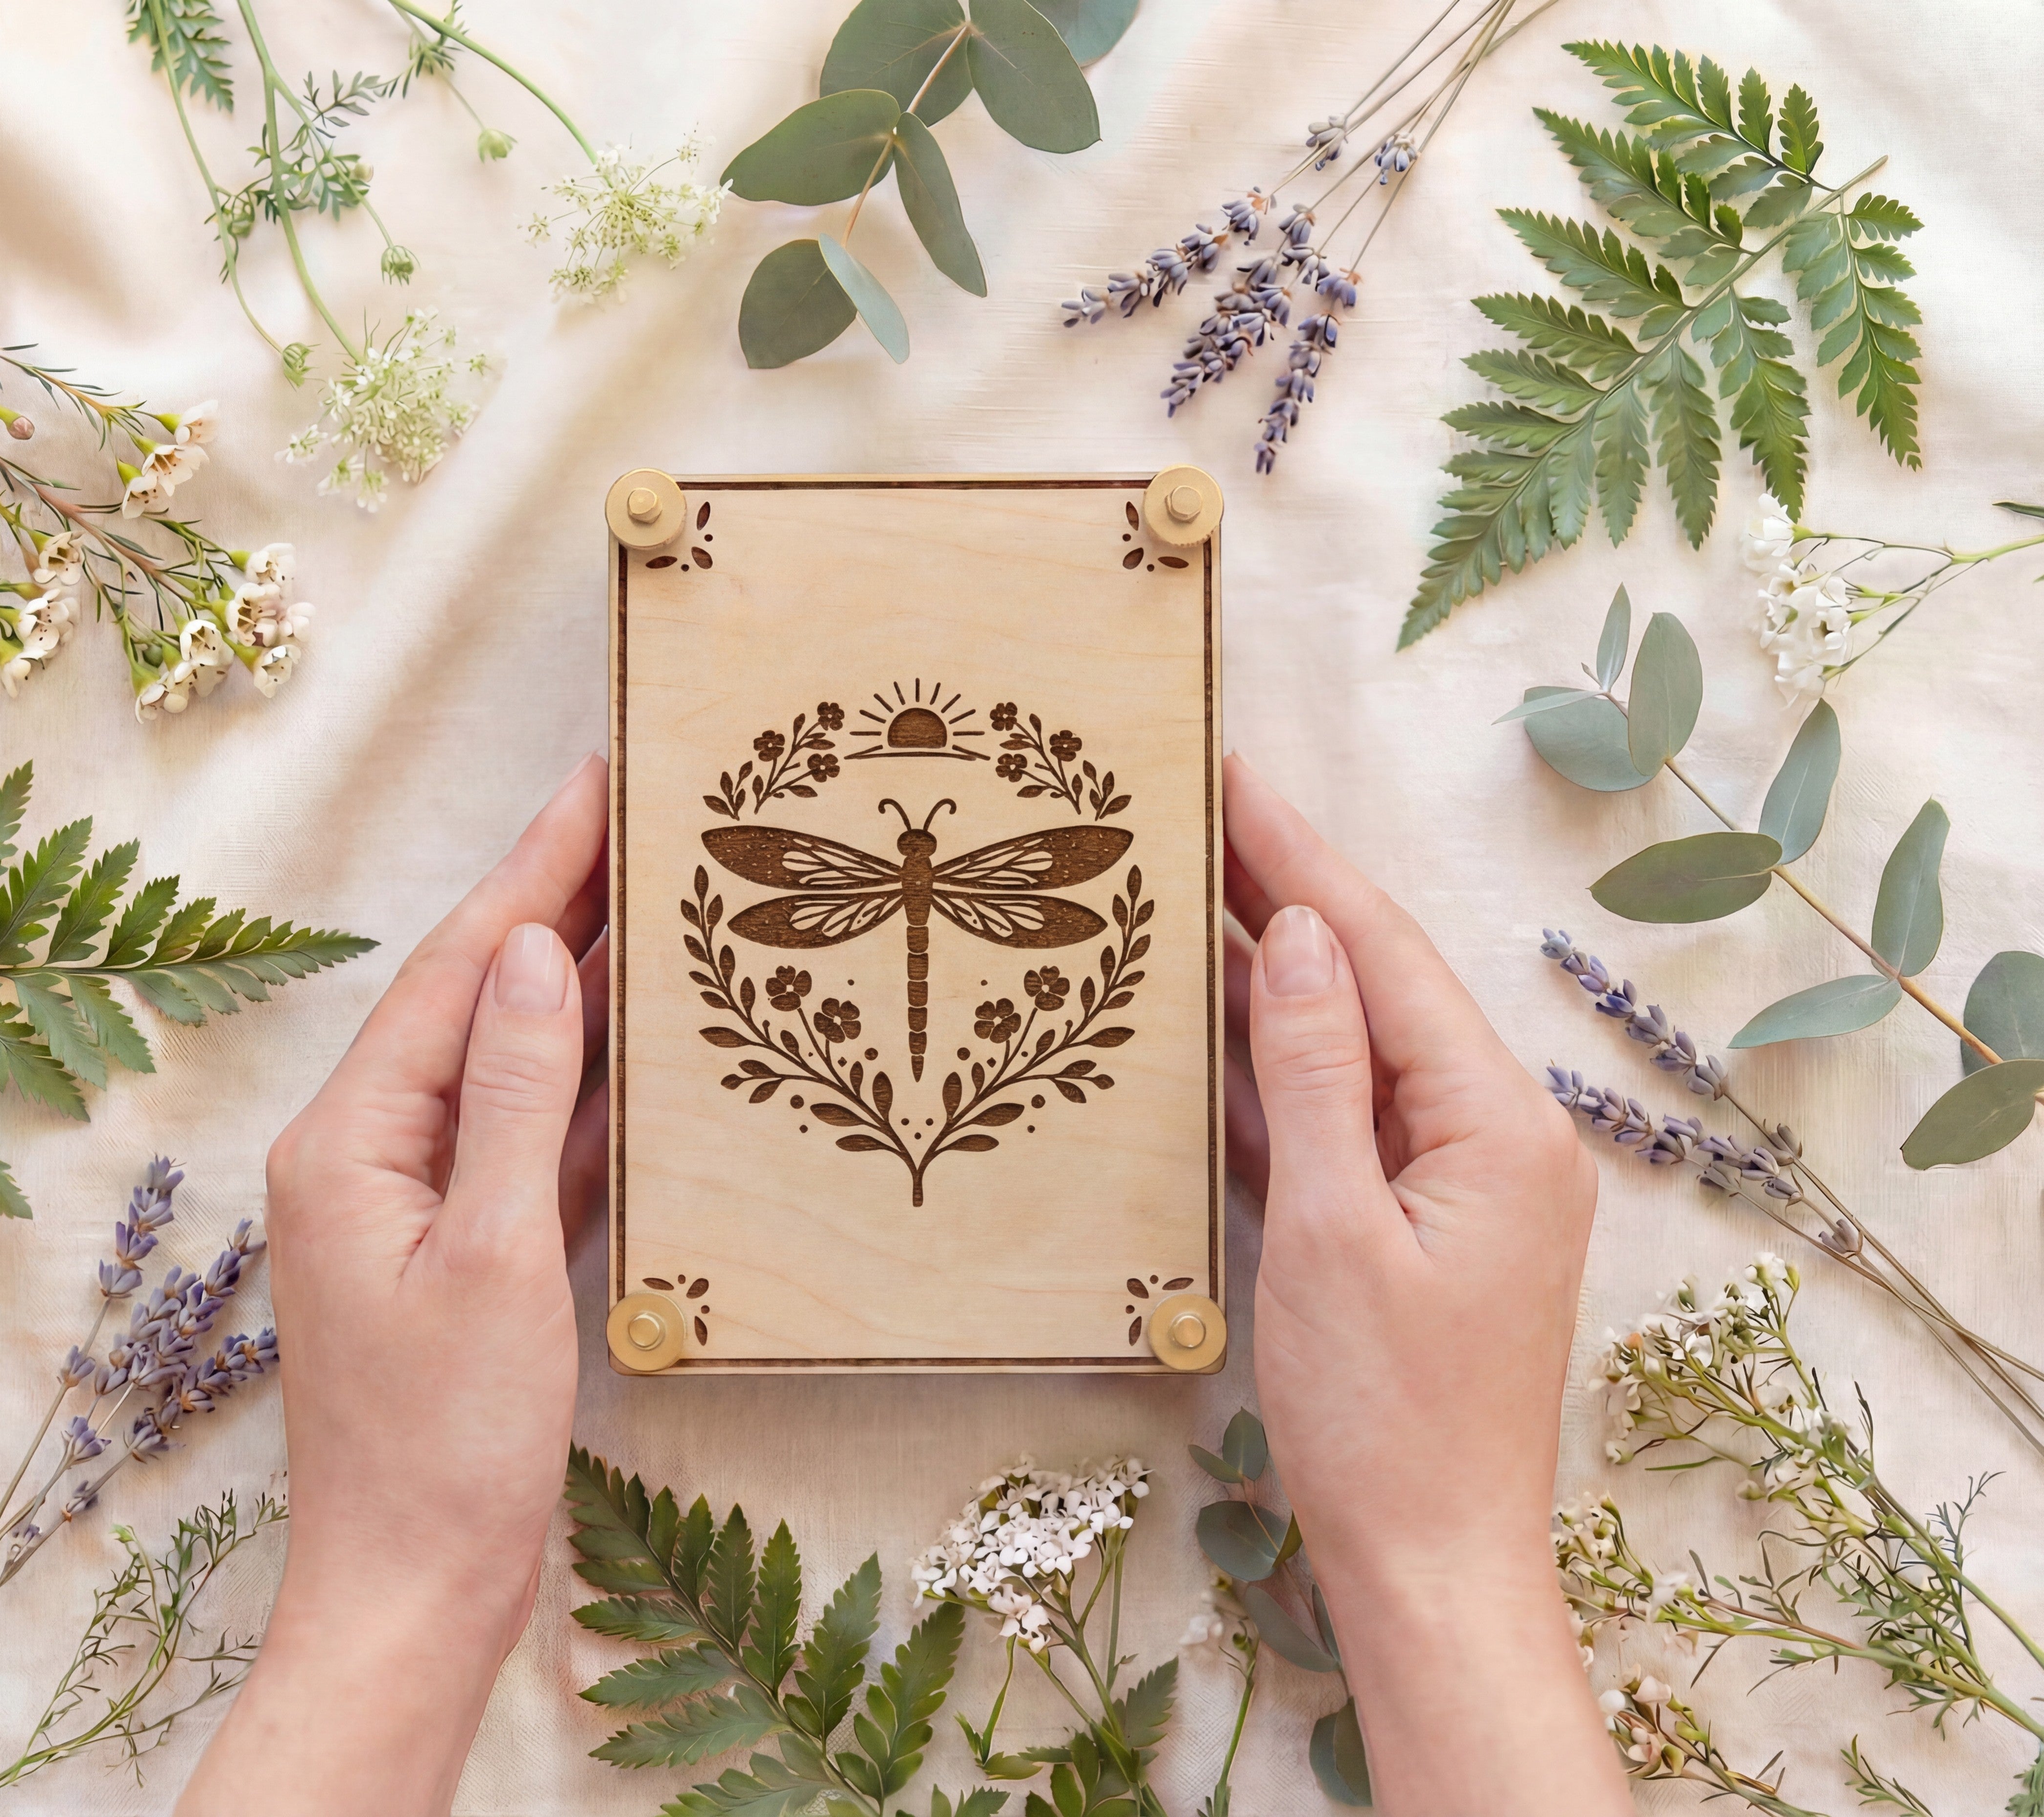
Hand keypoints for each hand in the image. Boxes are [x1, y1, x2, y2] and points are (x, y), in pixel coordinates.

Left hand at [178, 755, 608, 1816]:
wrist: (416, 1590)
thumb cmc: (442, 1444)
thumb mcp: (491, 1257)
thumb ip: (518, 1100)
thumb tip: (541, 959)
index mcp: (352, 1140)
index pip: (458, 971)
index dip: (532, 870)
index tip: (594, 782)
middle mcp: (371, 1153)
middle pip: (480, 1000)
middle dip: (557, 903)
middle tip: (640, 812)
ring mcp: (417, 1201)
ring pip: (512, 1063)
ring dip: (581, 986)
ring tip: (657, 899)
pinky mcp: (464, 1248)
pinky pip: (531, 1137)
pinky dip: (589, 1087)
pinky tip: (645, 1045)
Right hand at [1223, 755, 1628, 1815]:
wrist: (1430, 1564)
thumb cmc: (1385, 1417)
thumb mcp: (1334, 1231)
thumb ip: (1319, 1074)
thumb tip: (1304, 936)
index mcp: (1495, 1123)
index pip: (1383, 953)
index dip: (1303, 857)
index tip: (1235, 771)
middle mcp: (1491, 1132)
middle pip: (1373, 982)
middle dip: (1284, 891)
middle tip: (1194, 804)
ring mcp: (1453, 1178)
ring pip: (1351, 1044)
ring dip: (1272, 972)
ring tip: (1186, 887)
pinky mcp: (1412, 1222)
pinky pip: (1340, 1117)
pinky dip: (1276, 1068)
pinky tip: (1213, 1018)